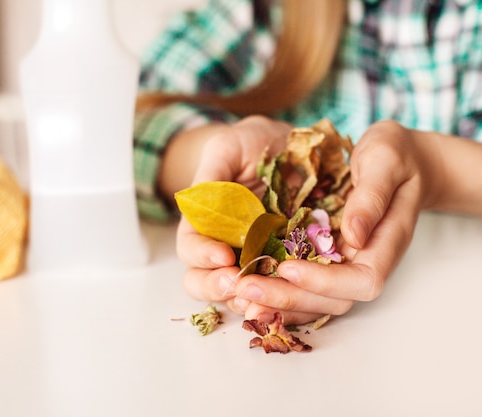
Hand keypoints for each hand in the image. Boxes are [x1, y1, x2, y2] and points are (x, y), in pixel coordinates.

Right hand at [174, 116, 292, 313]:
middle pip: (203, 280)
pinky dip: (279, 296)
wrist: (287, 147)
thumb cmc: (251, 144)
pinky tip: (290, 294)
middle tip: (236, 283)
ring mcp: (253, 258)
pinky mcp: (283, 262)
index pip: (190, 247)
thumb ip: (212, 174)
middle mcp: (223, 246)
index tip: (222, 255)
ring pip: (237, 293)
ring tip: (262, 298)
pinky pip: (277, 288)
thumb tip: (199, 201)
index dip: (202, 255)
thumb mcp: (228, 148)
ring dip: (247, 299)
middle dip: (215, 286)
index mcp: (203, 222)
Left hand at [231, 120, 443, 323]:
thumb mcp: (385, 160)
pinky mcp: (329, 259)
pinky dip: (279, 290)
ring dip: (279, 301)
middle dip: (289, 296)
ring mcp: (348, 264)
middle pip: (334, 300)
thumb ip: (372, 195)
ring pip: (317, 300)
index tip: (287, 267)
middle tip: (244, 286)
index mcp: (387, 242)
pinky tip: (248, 285)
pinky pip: (306, 286)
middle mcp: (367, 261)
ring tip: (239, 292)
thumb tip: (353, 235)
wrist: (400, 159)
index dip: (326, 282)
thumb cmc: (395, 154)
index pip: (363, 280)